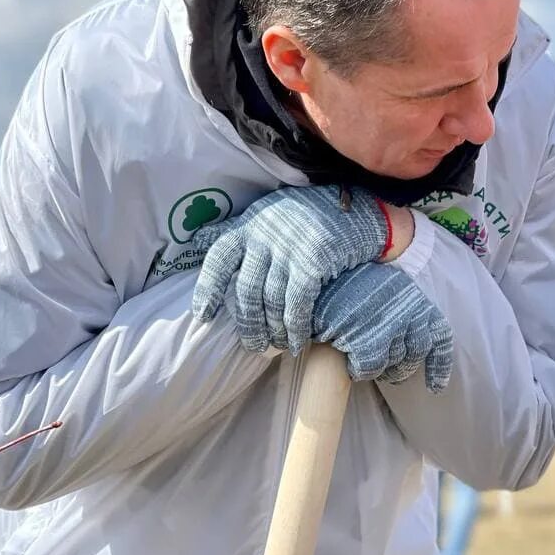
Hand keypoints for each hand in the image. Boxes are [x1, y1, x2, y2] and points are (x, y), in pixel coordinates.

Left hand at [191, 185, 387, 353]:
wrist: (357, 209)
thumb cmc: (309, 213)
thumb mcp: (268, 213)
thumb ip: (237, 230)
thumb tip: (197, 241)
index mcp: (250, 225)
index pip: (219, 258)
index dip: (208, 288)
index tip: (204, 314)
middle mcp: (265, 237)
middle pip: (246, 289)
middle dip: (247, 322)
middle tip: (251, 344)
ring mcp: (289, 250)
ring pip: (271, 300)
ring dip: (272, 329)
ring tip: (275, 345)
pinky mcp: (313, 262)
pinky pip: (297, 304)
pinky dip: (295, 326)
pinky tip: (297, 340)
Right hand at [310, 263, 452, 392]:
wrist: (320, 273)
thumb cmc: (349, 281)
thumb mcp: (384, 287)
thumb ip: (399, 309)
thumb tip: (406, 342)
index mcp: (415, 298)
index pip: (440, 337)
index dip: (438, 368)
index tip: (435, 388)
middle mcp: (409, 313)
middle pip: (415, 355)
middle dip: (400, 367)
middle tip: (382, 368)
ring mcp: (389, 328)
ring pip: (393, 364)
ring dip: (379, 369)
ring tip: (361, 359)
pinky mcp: (366, 341)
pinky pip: (370, 369)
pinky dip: (360, 371)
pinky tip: (351, 365)